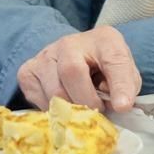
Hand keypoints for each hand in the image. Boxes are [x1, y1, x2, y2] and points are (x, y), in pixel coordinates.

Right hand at [16, 25, 140, 111]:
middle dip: (86, 101)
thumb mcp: (125, 74)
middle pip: (71, 71)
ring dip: (70, 109)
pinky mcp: (27, 71)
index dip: (119, 85)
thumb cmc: (103, 68)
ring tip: (80, 111)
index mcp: (103, 40)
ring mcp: (45, 55)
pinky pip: (36, 98)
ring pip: (53, 91)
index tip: (123, 106)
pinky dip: (51, 110)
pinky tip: (62, 105)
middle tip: (96, 113)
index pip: (113, 59)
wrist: (76, 58)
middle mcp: (70, 42)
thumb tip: (119, 106)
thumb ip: (126, 87)